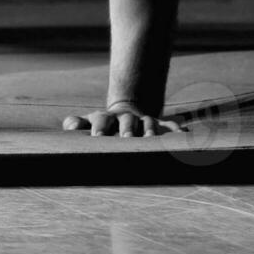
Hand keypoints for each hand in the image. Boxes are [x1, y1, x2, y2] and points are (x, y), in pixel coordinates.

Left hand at [62, 102, 184, 137]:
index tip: (96, 137)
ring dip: (151, 130)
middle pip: (127, 121)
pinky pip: (171, 128)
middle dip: (127, 129)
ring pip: (149, 123)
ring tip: (152, 140)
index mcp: (106, 119)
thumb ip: (76, 123)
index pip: (101, 120)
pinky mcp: (161, 127)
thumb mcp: (87, 124)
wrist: (125, 113)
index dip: (99, 127)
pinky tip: (184, 136)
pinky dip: (178, 132)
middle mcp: (126, 118)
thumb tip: (69, 125)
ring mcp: (144, 122)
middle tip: (126, 139)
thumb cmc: (101, 127)